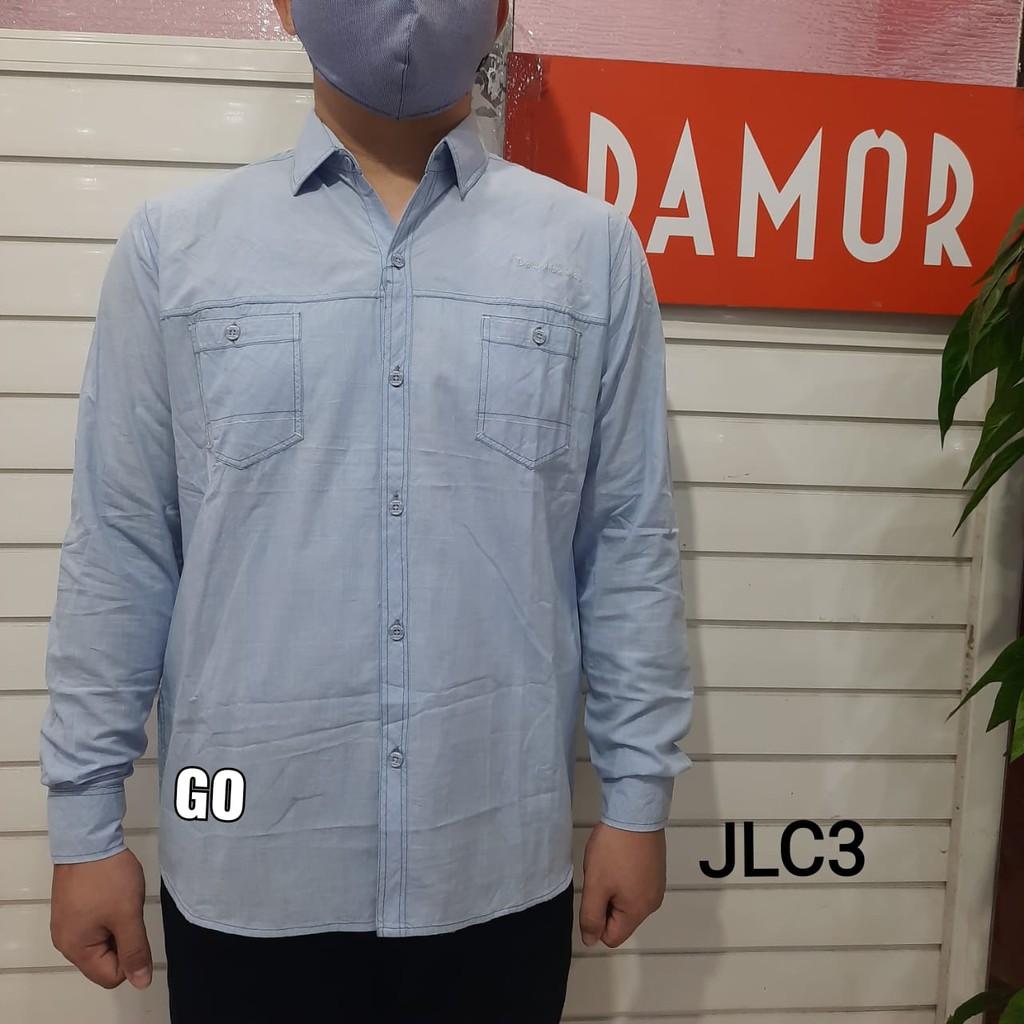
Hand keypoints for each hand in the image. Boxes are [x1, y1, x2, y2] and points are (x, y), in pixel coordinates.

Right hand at [50, 848, 152, 989]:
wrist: (89, 839)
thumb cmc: (106, 877)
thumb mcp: (127, 915)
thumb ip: (135, 951)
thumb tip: (141, 982)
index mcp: (76, 949)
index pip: (110, 977)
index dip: (131, 959)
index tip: (136, 931)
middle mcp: (66, 941)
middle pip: (104, 961)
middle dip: (124, 940)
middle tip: (129, 913)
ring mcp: (67, 923)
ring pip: (102, 941)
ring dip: (118, 926)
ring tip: (122, 902)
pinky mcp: (71, 908)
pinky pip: (96, 924)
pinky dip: (110, 915)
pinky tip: (114, 896)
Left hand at [578, 821, 666, 946]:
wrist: (635, 813)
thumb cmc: (613, 850)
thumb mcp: (595, 885)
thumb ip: (591, 917)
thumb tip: (591, 941)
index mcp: (638, 911)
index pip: (612, 937)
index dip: (596, 921)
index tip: (593, 894)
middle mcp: (652, 903)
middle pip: (620, 919)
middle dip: (605, 902)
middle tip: (600, 876)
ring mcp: (656, 885)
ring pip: (627, 901)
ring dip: (613, 888)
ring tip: (610, 864)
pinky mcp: (656, 870)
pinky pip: (635, 885)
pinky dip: (624, 876)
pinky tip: (620, 857)